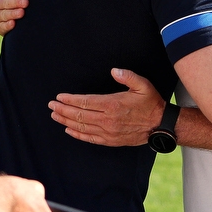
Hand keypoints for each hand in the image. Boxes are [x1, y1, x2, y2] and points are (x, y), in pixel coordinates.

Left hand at [48, 69, 164, 146]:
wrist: (160, 125)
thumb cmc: (151, 103)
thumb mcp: (143, 85)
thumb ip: (127, 76)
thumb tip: (114, 71)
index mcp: (113, 105)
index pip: (85, 102)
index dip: (70, 100)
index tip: (59, 97)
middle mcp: (108, 120)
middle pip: (79, 115)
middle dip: (63, 110)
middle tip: (51, 106)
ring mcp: (108, 132)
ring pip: (81, 127)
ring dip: (66, 121)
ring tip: (55, 116)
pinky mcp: (110, 140)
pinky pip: (89, 138)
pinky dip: (77, 134)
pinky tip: (69, 130)